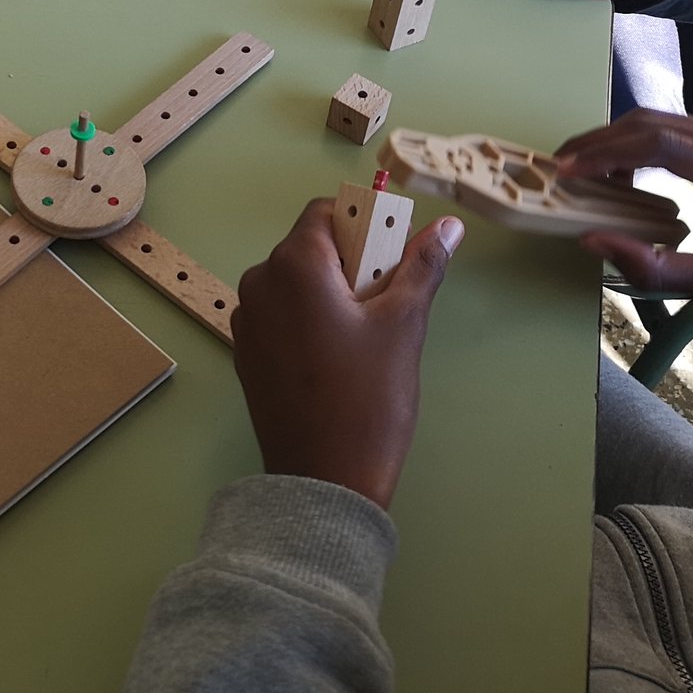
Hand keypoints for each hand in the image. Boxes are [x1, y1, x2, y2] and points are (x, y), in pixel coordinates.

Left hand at [232, 202, 463, 509]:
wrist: (323, 480)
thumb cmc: (368, 397)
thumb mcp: (404, 324)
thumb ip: (422, 266)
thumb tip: (447, 225)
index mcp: (293, 265)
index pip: (326, 212)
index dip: (364, 223)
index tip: (392, 257)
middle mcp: (259, 283)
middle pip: (310, 247)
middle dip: (351, 263)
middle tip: (387, 304)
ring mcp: (246, 320)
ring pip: (296, 283)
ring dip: (331, 293)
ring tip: (366, 336)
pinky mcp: (245, 353)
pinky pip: (281, 315)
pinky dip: (309, 320)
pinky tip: (337, 358)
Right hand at [555, 111, 692, 348]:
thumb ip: (656, 266)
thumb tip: (592, 241)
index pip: (661, 143)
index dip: (606, 152)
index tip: (565, 170)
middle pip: (659, 122)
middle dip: (603, 139)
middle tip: (560, 165)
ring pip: (670, 122)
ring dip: (622, 139)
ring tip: (584, 168)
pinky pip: (686, 134)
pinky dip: (646, 145)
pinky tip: (627, 173)